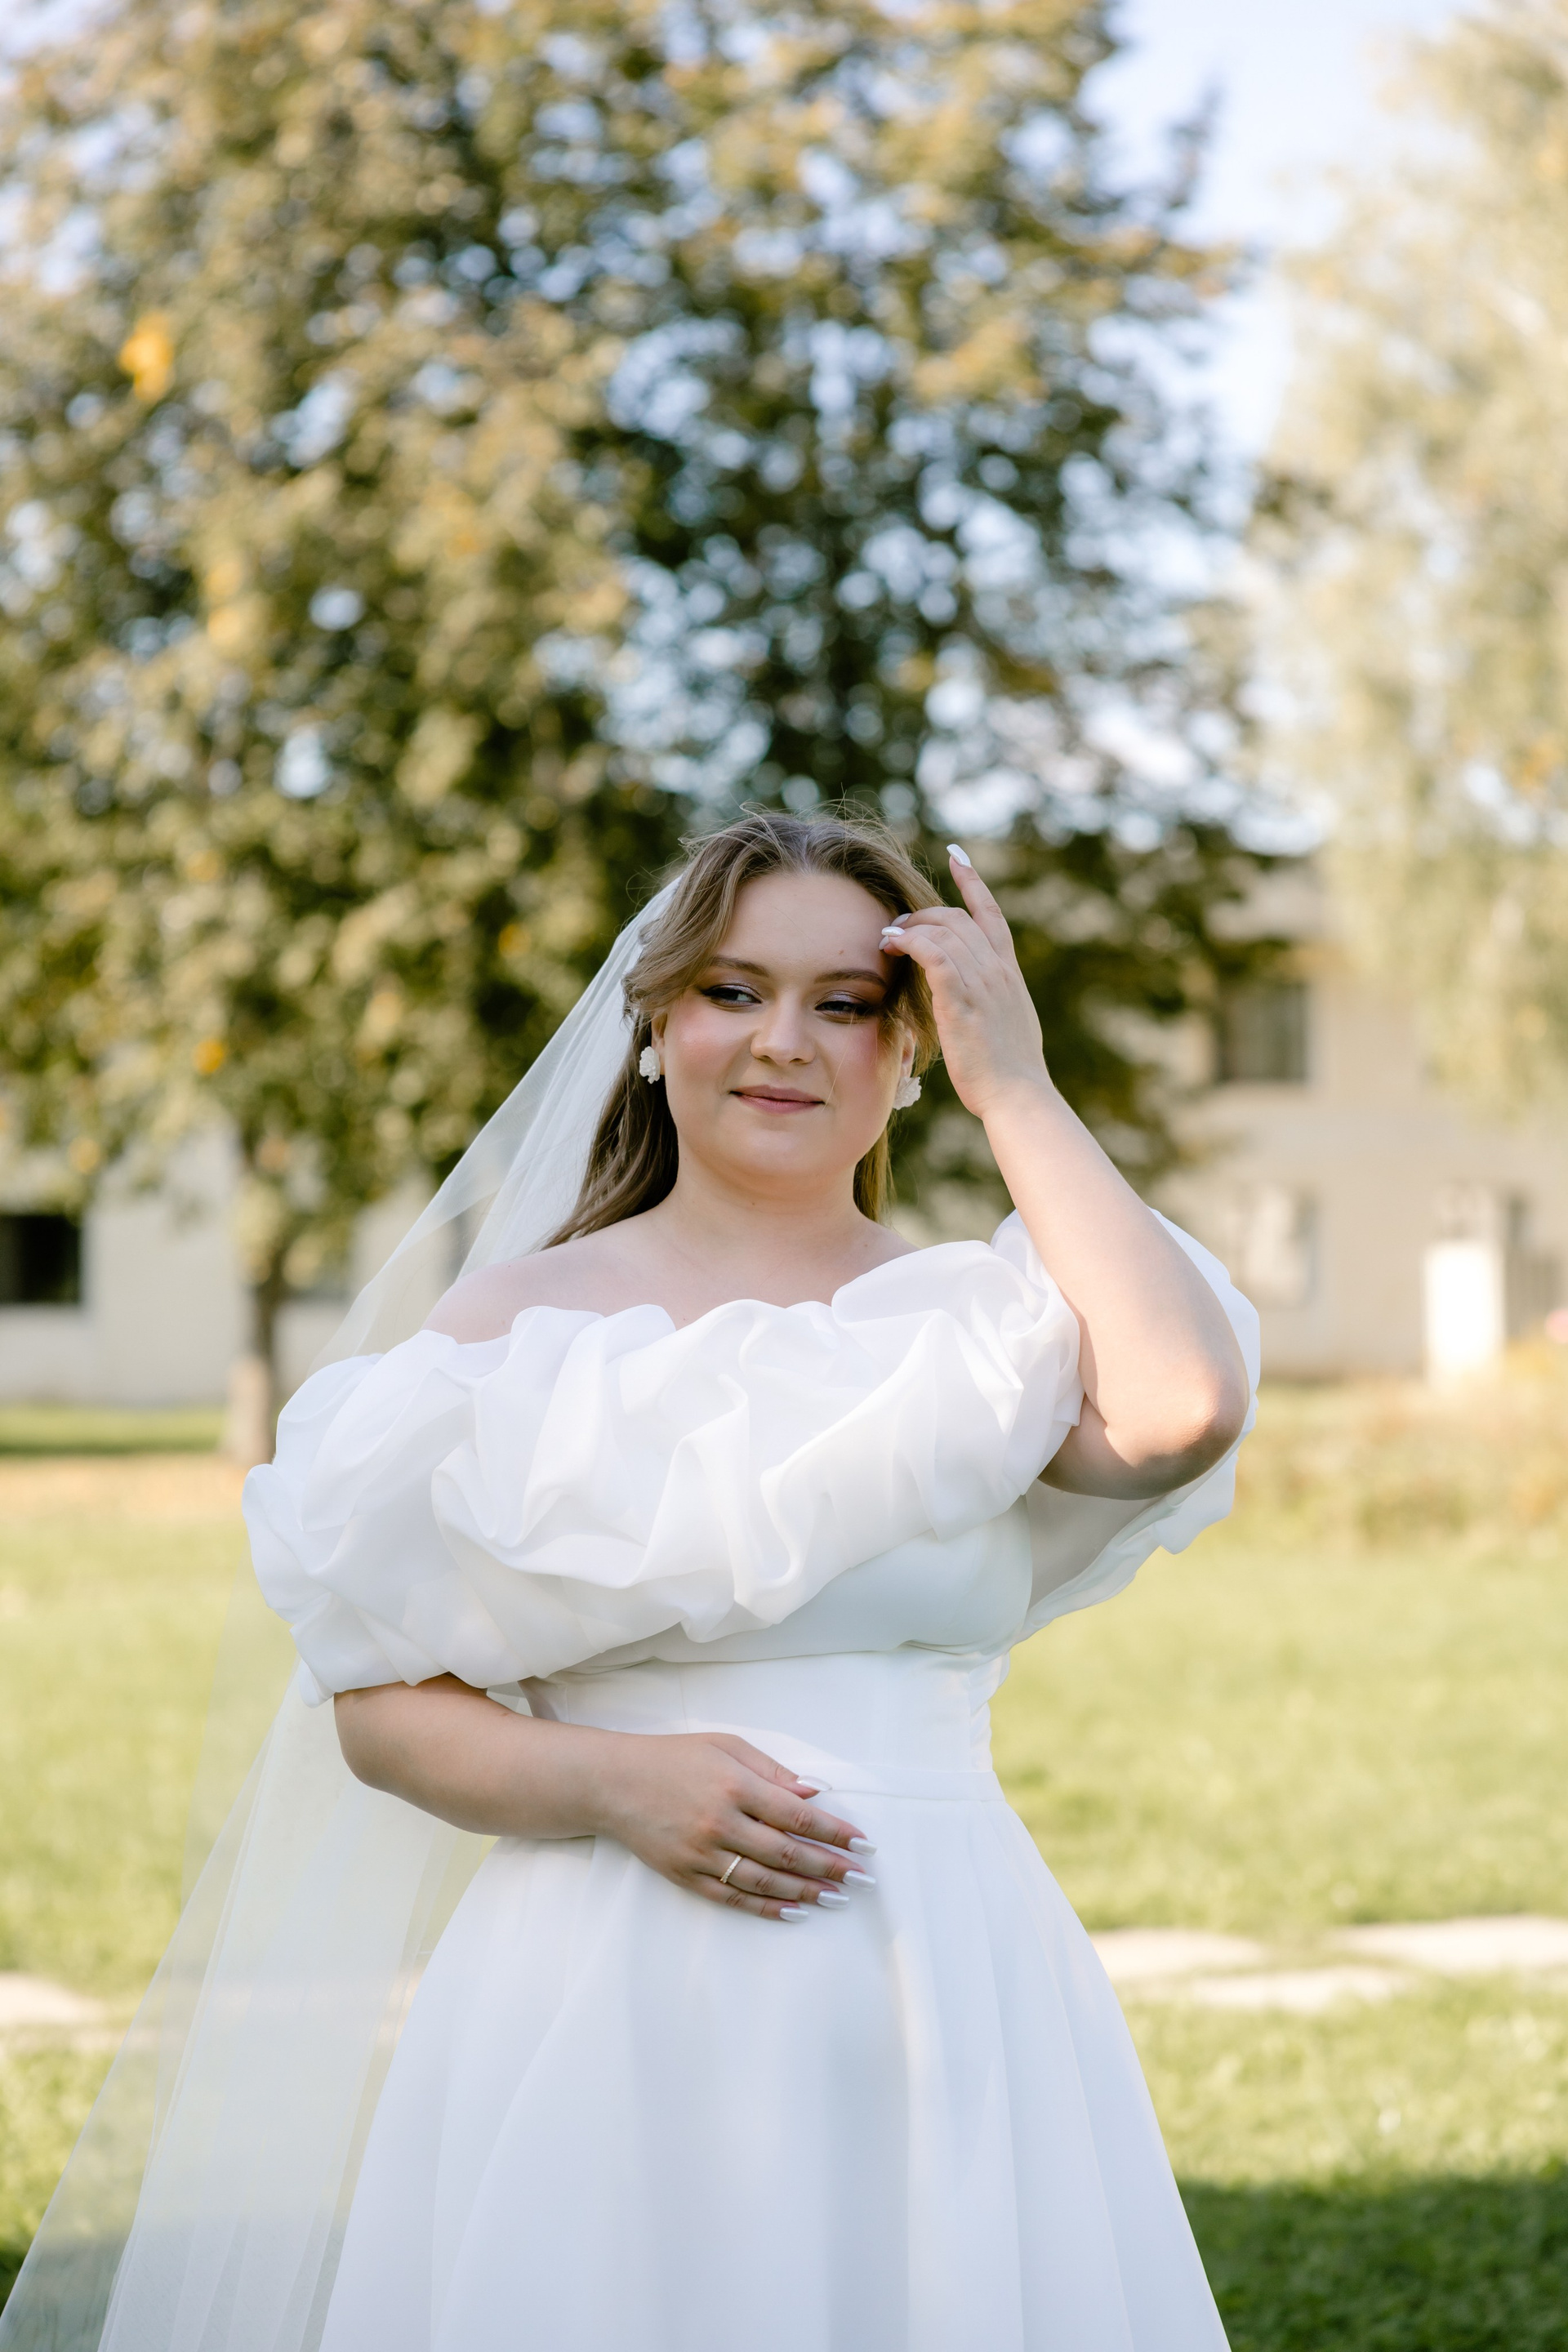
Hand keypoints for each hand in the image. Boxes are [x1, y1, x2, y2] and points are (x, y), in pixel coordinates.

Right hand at [591, 1730, 874, 1922]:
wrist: (613, 1783)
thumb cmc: (674, 1758)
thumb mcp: (726, 1746)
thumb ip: (772, 1770)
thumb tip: (814, 1793)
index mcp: (735, 1785)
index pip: (796, 1815)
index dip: (834, 1832)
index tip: (862, 1843)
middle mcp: (720, 1823)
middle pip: (787, 1852)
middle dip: (829, 1867)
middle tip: (861, 1879)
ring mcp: (701, 1853)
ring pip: (764, 1880)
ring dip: (805, 1892)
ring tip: (836, 1898)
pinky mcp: (686, 1875)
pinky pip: (732, 1897)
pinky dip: (765, 1907)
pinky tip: (792, 1911)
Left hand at [881, 847, 1049, 1119]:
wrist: (1017, 1095)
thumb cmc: (1008, 1073)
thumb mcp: (1007, 1026)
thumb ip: (992, 1003)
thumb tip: (978, 1001)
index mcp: (1009, 974)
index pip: (991, 915)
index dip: (973, 882)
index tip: (957, 856)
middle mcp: (997, 970)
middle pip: (958, 917)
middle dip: (924, 913)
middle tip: (897, 926)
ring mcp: (982, 982)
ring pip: (943, 929)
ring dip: (910, 927)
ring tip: (887, 937)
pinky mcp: (961, 998)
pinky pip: (932, 952)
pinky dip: (908, 940)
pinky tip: (890, 944)